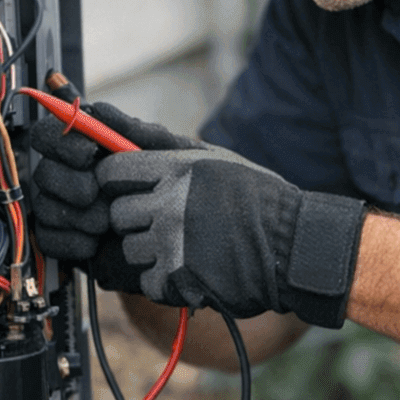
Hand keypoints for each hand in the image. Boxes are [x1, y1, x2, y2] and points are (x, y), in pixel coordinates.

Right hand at [24, 101, 194, 261]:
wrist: (183, 240)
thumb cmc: (177, 190)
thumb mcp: (170, 155)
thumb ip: (136, 131)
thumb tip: (100, 112)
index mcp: (90, 147)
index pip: (49, 133)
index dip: (61, 141)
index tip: (87, 152)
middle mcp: (71, 175)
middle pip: (43, 171)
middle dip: (68, 183)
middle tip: (94, 193)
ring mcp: (64, 208)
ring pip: (44, 207)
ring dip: (76, 216)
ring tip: (109, 222)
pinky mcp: (63, 239)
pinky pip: (48, 239)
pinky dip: (72, 242)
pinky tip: (96, 243)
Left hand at [96, 145, 365, 328]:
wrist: (295, 246)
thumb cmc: (254, 197)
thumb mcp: (213, 159)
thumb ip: (160, 143)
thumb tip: (104, 116)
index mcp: (177, 169)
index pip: (112, 172)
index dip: (115, 184)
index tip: (129, 191)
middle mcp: (171, 204)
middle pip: (118, 214)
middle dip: (136, 220)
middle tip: (167, 223)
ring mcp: (174, 244)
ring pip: (130, 250)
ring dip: (151, 252)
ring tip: (185, 246)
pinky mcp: (181, 280)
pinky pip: (147, 282)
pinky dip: (164, 281)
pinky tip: (191, 269)